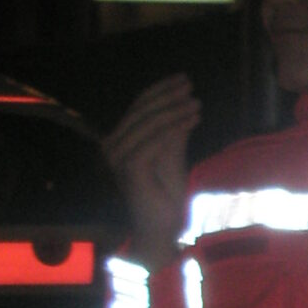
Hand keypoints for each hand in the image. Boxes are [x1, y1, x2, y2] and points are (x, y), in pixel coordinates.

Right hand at [103, 74, 199, 269]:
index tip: (183, 79)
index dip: (160, 91)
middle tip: (190, 86)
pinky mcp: (130, 168)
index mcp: (117, 141)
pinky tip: (193, 119)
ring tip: (196, 103)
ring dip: (175, 110)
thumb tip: (183, 103)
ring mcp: (117, 158)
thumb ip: (173, 131)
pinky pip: (155, 141)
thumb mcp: (171, 155)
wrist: (162, 228)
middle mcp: (111, 148)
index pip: (137, 108)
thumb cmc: (166, 195)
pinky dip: (175, 128)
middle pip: (141, 112)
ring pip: (149, 124)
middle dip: (168, 97)